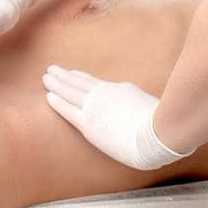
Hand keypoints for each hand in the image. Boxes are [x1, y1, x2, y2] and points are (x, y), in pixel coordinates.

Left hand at [42, 65, 195, 170]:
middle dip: (65, 75)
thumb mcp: (152, 107)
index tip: (72, 73)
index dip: (81, 77)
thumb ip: (142, 105)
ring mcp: (95, 108)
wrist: (155, 137)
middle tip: (52, 69)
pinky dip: (57, 101)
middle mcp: (105, 95)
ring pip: (70, 91)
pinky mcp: (88, 123)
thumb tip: (145, 106)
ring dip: (57, 83)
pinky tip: (48, 96)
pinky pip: (68, 109)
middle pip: (79, 82)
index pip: (96, 82)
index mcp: (121, 90)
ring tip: (46, 77)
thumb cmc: (160, 126)